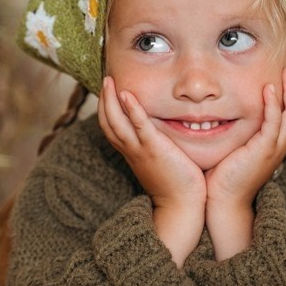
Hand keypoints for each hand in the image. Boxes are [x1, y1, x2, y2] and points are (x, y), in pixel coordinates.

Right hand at [98, 77, 205, 265]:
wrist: (181, 205)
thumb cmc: (176, 184)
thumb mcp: (161, 160)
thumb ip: (157, 145)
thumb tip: (162, 132)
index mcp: (132, 152)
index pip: (112, 127)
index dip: (108, 108)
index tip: (110, 91)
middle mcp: (131, 150)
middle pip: (107, 122)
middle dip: (104, 99)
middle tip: (106, 79)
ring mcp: (140, 150)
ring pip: (116, 122)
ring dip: (111, 100)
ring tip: (109, 80)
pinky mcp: (154, 149)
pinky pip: (138, 126)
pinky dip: (131, 110)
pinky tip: (127, 94)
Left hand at [204, 67, 285, 260]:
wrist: (222, 202)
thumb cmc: (223, 177)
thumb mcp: (235, 150)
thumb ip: (238, 134)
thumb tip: (224, 115)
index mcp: (274, 147)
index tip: (285, 79)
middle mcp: (278, 148)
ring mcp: (273, 150)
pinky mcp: (263, 152)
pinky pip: (274, 124)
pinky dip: (274, 105)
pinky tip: (269, 90)